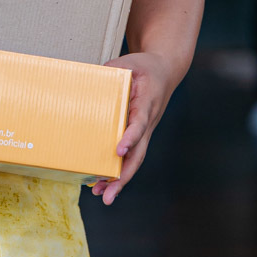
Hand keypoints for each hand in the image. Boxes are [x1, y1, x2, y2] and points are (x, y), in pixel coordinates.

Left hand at [91, 51, 173, 205]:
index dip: (130, 137)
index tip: (119, 150)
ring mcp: (145, 131)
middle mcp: (148, 122)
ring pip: (134, 159)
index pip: (139, 124)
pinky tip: (103, 182)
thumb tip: (91, 79)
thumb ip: (112, 70)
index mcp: (146, 104)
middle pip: (138, 153)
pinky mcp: (139, 134)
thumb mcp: (130, 62)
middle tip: (108, 193)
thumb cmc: (146, 67)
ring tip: (102, 194)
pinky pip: (130, 154)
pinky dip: (119, 169)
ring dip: (120, 179)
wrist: (164, 70)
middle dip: (124, 175)